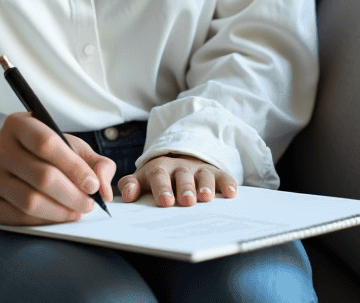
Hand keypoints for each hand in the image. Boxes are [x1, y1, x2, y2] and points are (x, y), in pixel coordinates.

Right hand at [0, 112, 114, 225]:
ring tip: (77, 211)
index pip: (46, 143)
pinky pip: (19, 218)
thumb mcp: (68, 146)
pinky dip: (44, 221)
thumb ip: (93, 162)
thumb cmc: (40, 154)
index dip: (73, 167)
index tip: (93, 185)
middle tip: (89, 204)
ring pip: (30, 201)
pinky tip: (58, 217)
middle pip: (41, 176)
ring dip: (61, 211)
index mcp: (17, 124)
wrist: (2, 166)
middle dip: (72, 194)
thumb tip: (104, 188)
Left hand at [118, 153, 237, 206]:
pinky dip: (227, 183)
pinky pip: (223, 176)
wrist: (178, 158)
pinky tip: (231, 193)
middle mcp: (180, 167)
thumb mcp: (142, 178)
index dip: (162, 188)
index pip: (159, 176)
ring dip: (205, 185)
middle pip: (182, 175)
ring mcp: (198, 169)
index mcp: (159, 168)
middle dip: (185, 188)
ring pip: (203, 175)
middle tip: (186, 201)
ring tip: (206, 198)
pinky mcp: (215, 172)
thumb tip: (127, 196)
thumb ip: (131, 185)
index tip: (165, 202)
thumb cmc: (158, 177)